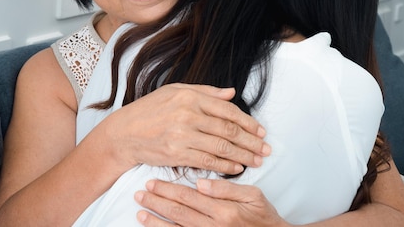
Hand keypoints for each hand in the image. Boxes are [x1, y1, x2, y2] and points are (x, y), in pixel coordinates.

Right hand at [102, 83, 270, 174]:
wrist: (124, 132)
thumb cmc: (149, 110)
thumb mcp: (174, 91)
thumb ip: (204, 91)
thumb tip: (231, 92)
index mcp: (189, 96)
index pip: (227, 110)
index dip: (248, 122)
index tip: (260, 131)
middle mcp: (187, 114)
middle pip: (228, 130)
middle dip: (251, 141)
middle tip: (265, 149)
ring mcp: (182, 135)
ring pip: (222, 148)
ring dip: (243, 156)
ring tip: (257, 160)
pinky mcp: (177, 154)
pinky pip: (208, 162)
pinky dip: (225, 166)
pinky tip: (236, 168)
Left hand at [134, 178, 289, 226]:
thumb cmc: (264, 216)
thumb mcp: (253, 196)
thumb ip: (227, 188)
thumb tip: (201, 182)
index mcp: (224, 211)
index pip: (188, 197)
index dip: (168, 189)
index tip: (151, 182)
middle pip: (178, 212)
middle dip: (157, 202)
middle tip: (139, 193)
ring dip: (156, 222)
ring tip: (140, 213)